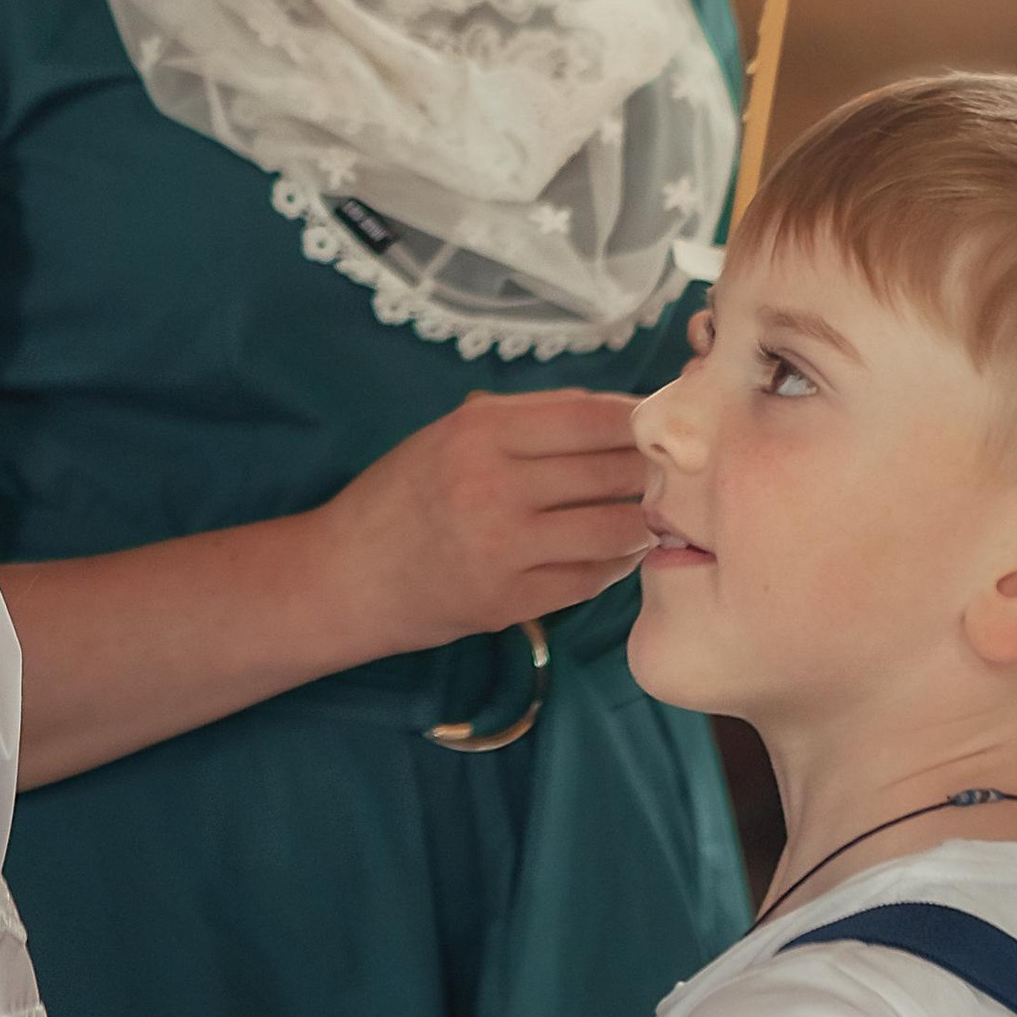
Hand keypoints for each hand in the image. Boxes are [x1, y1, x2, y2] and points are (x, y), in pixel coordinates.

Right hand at [314, 388, 651, 661]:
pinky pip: (592, 578)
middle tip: (670, 475)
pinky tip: (614, 552)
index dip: (642, 421)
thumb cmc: (402, 496)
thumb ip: (527, 421)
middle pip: (615, 470)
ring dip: (644, 521)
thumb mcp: (449, 435)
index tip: (662, 427)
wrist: (346, 575)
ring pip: (617, 528)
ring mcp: (502, 548)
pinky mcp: (509, 602)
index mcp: (480, 430)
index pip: (595, 417)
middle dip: (653, 472)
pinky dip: (616, 564)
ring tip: (649, 515)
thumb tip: (619, 414)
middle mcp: (492, 484)